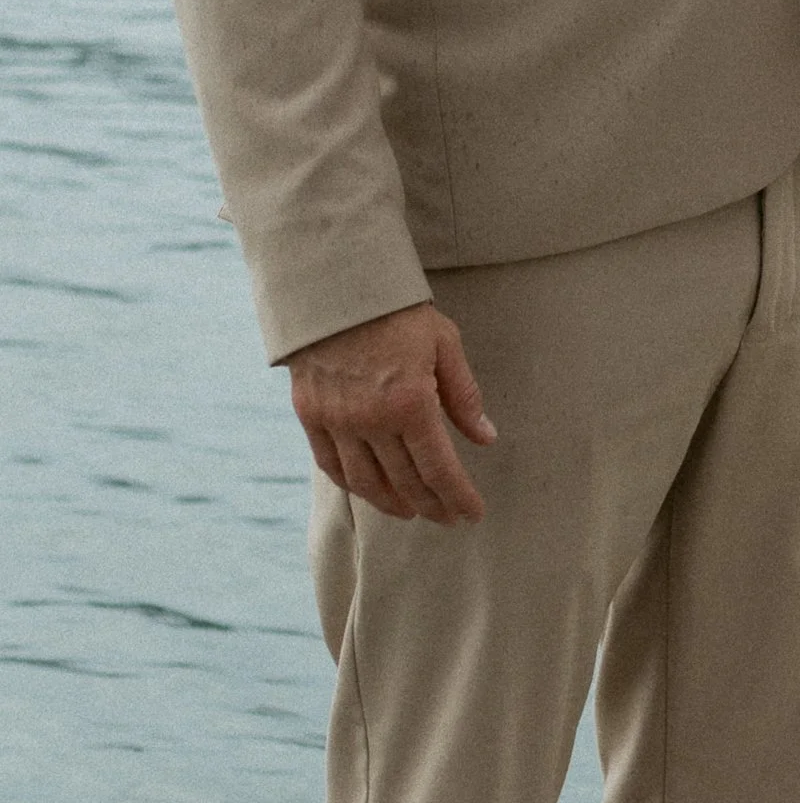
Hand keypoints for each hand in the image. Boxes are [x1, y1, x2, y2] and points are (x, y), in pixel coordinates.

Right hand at [287, 299, 497, 524]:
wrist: (334, 286)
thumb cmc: (398, 311)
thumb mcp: (444, 344)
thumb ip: (464, 395)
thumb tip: (485, 438)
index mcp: (411, 402)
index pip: (439, 469)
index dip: (458, 497)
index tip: (472, 513)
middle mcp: (371, 420)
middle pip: (406, 482)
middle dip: (432, 505)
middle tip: (448, 517)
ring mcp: (337, 421)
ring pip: (366, 483)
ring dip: (392, 504)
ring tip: (412, 511)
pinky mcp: (310, 416)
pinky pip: (331, 465)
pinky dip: (353, 485)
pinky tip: (370, 491)